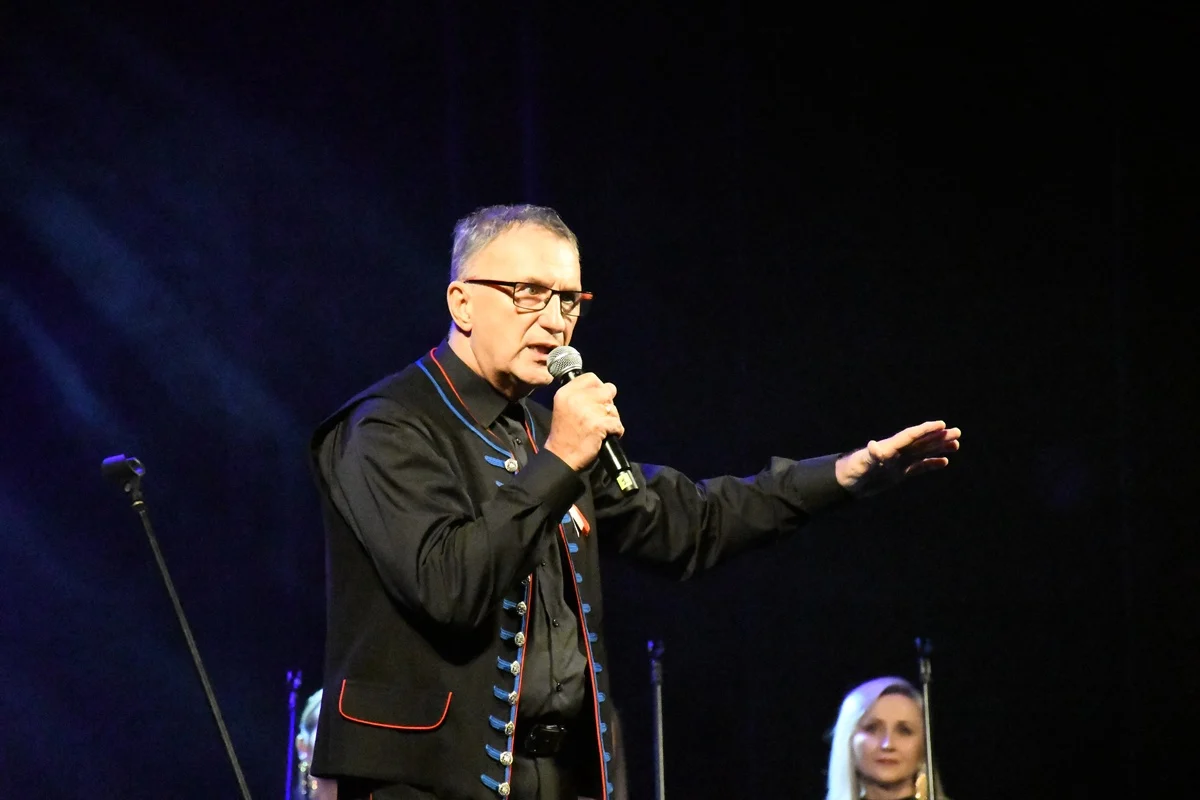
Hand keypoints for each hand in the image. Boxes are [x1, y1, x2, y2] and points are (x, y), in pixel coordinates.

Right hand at [544, 373, 624, 471]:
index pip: (591, 378)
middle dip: (607, 403)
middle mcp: (576, 398)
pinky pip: (617, 423)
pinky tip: (606, 436)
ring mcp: (588, 411)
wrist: (561, 457)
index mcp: (566, 392)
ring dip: (612, 419)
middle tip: (600, 415)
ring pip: (613, 408)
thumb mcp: (563, 406)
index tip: (597, 399)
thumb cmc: (565, 434)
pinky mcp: (598, 425)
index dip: (599, 387)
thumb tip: (603, 387)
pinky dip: (616, 431)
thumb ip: (579, 394)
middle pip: (607, 390)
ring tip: (601, 428)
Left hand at [835, 420, 960, 496]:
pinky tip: (945, 461)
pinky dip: (931, 464)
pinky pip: (919, 467)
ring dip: (939, 447)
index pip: (911, 435)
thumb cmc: (852, 470)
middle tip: (957, 432)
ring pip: (923, 452)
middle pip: (921, 441)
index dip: (925, 430)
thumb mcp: (861, 463)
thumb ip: (870, 455)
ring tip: (956, 443)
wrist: (846, 482)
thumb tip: (873, 445)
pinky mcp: (899, 473)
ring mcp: (899, 462)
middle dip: (938, 436)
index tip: (941, 424)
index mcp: (890, 447)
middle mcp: (897, 452)